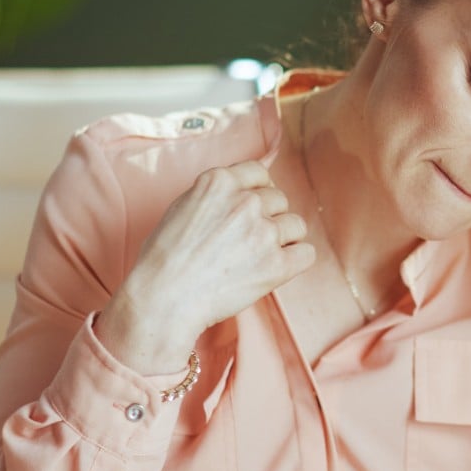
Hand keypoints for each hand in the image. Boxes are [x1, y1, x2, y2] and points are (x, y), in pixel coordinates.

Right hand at [96, 161, 314, 372]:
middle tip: (250, 240)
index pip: (259, 172)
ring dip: (284, 238)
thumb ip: (215, 194)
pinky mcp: (277, 265)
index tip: (254, 206)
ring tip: (260, 256)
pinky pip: (306, 254)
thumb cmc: (164, 258)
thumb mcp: (182, 207)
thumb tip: (242, 191)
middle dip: (269, 216)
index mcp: (220, 182)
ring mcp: (264, 233)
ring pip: (296, 225)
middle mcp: (246, 202)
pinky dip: (296, 261)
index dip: (258, 190)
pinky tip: (278, 268)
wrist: (164, 298)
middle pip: (279, 199)